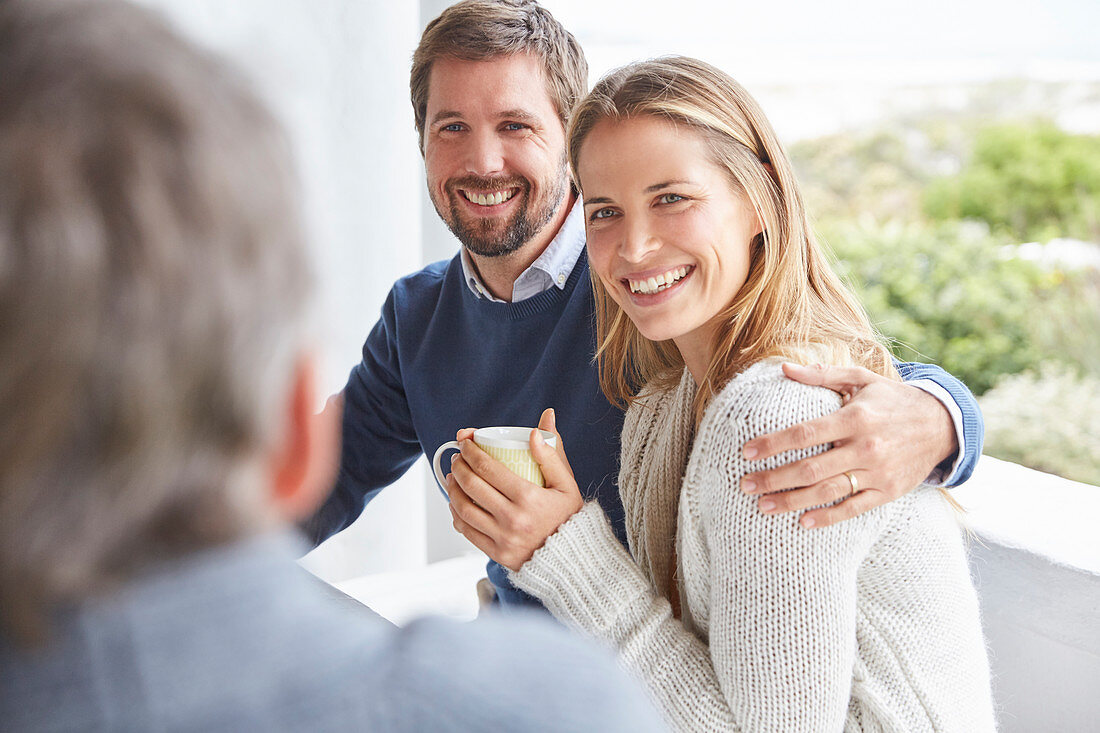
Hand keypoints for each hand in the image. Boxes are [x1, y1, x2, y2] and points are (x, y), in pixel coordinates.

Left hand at [446, 408, 581, 570]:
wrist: (572, 559)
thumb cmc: (568, 518)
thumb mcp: (567, 484)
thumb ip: (551, 455)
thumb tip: (534, 431)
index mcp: (529, 497)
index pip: (488, 468)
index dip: (470, 451)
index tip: (465, 442)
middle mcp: (513, 519)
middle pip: (472, 485)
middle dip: (459, 466)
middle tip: (458, 458)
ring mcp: (503, 538)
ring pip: (463, 509)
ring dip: (452, 489)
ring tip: (453, 477)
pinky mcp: (497, 554)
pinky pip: (467, 531)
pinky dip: (456, 514)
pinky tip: (456, 503)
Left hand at [740, 362, 956, 528]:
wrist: (941, 424)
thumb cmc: (892, 399)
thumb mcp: (861, 378)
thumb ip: (822, 375)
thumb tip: (783, 369)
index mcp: (854, 418)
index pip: (805, 433)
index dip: (773, 443)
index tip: (746, 451)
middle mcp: (865, 447)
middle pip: (810, 467)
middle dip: (774, 478)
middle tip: (745, 484)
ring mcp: (877, 473)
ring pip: (827, 491)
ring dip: (792, 501)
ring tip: (763, 506)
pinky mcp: (888, 492)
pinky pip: (853, 508)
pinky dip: (828, 517)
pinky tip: (803, 522)